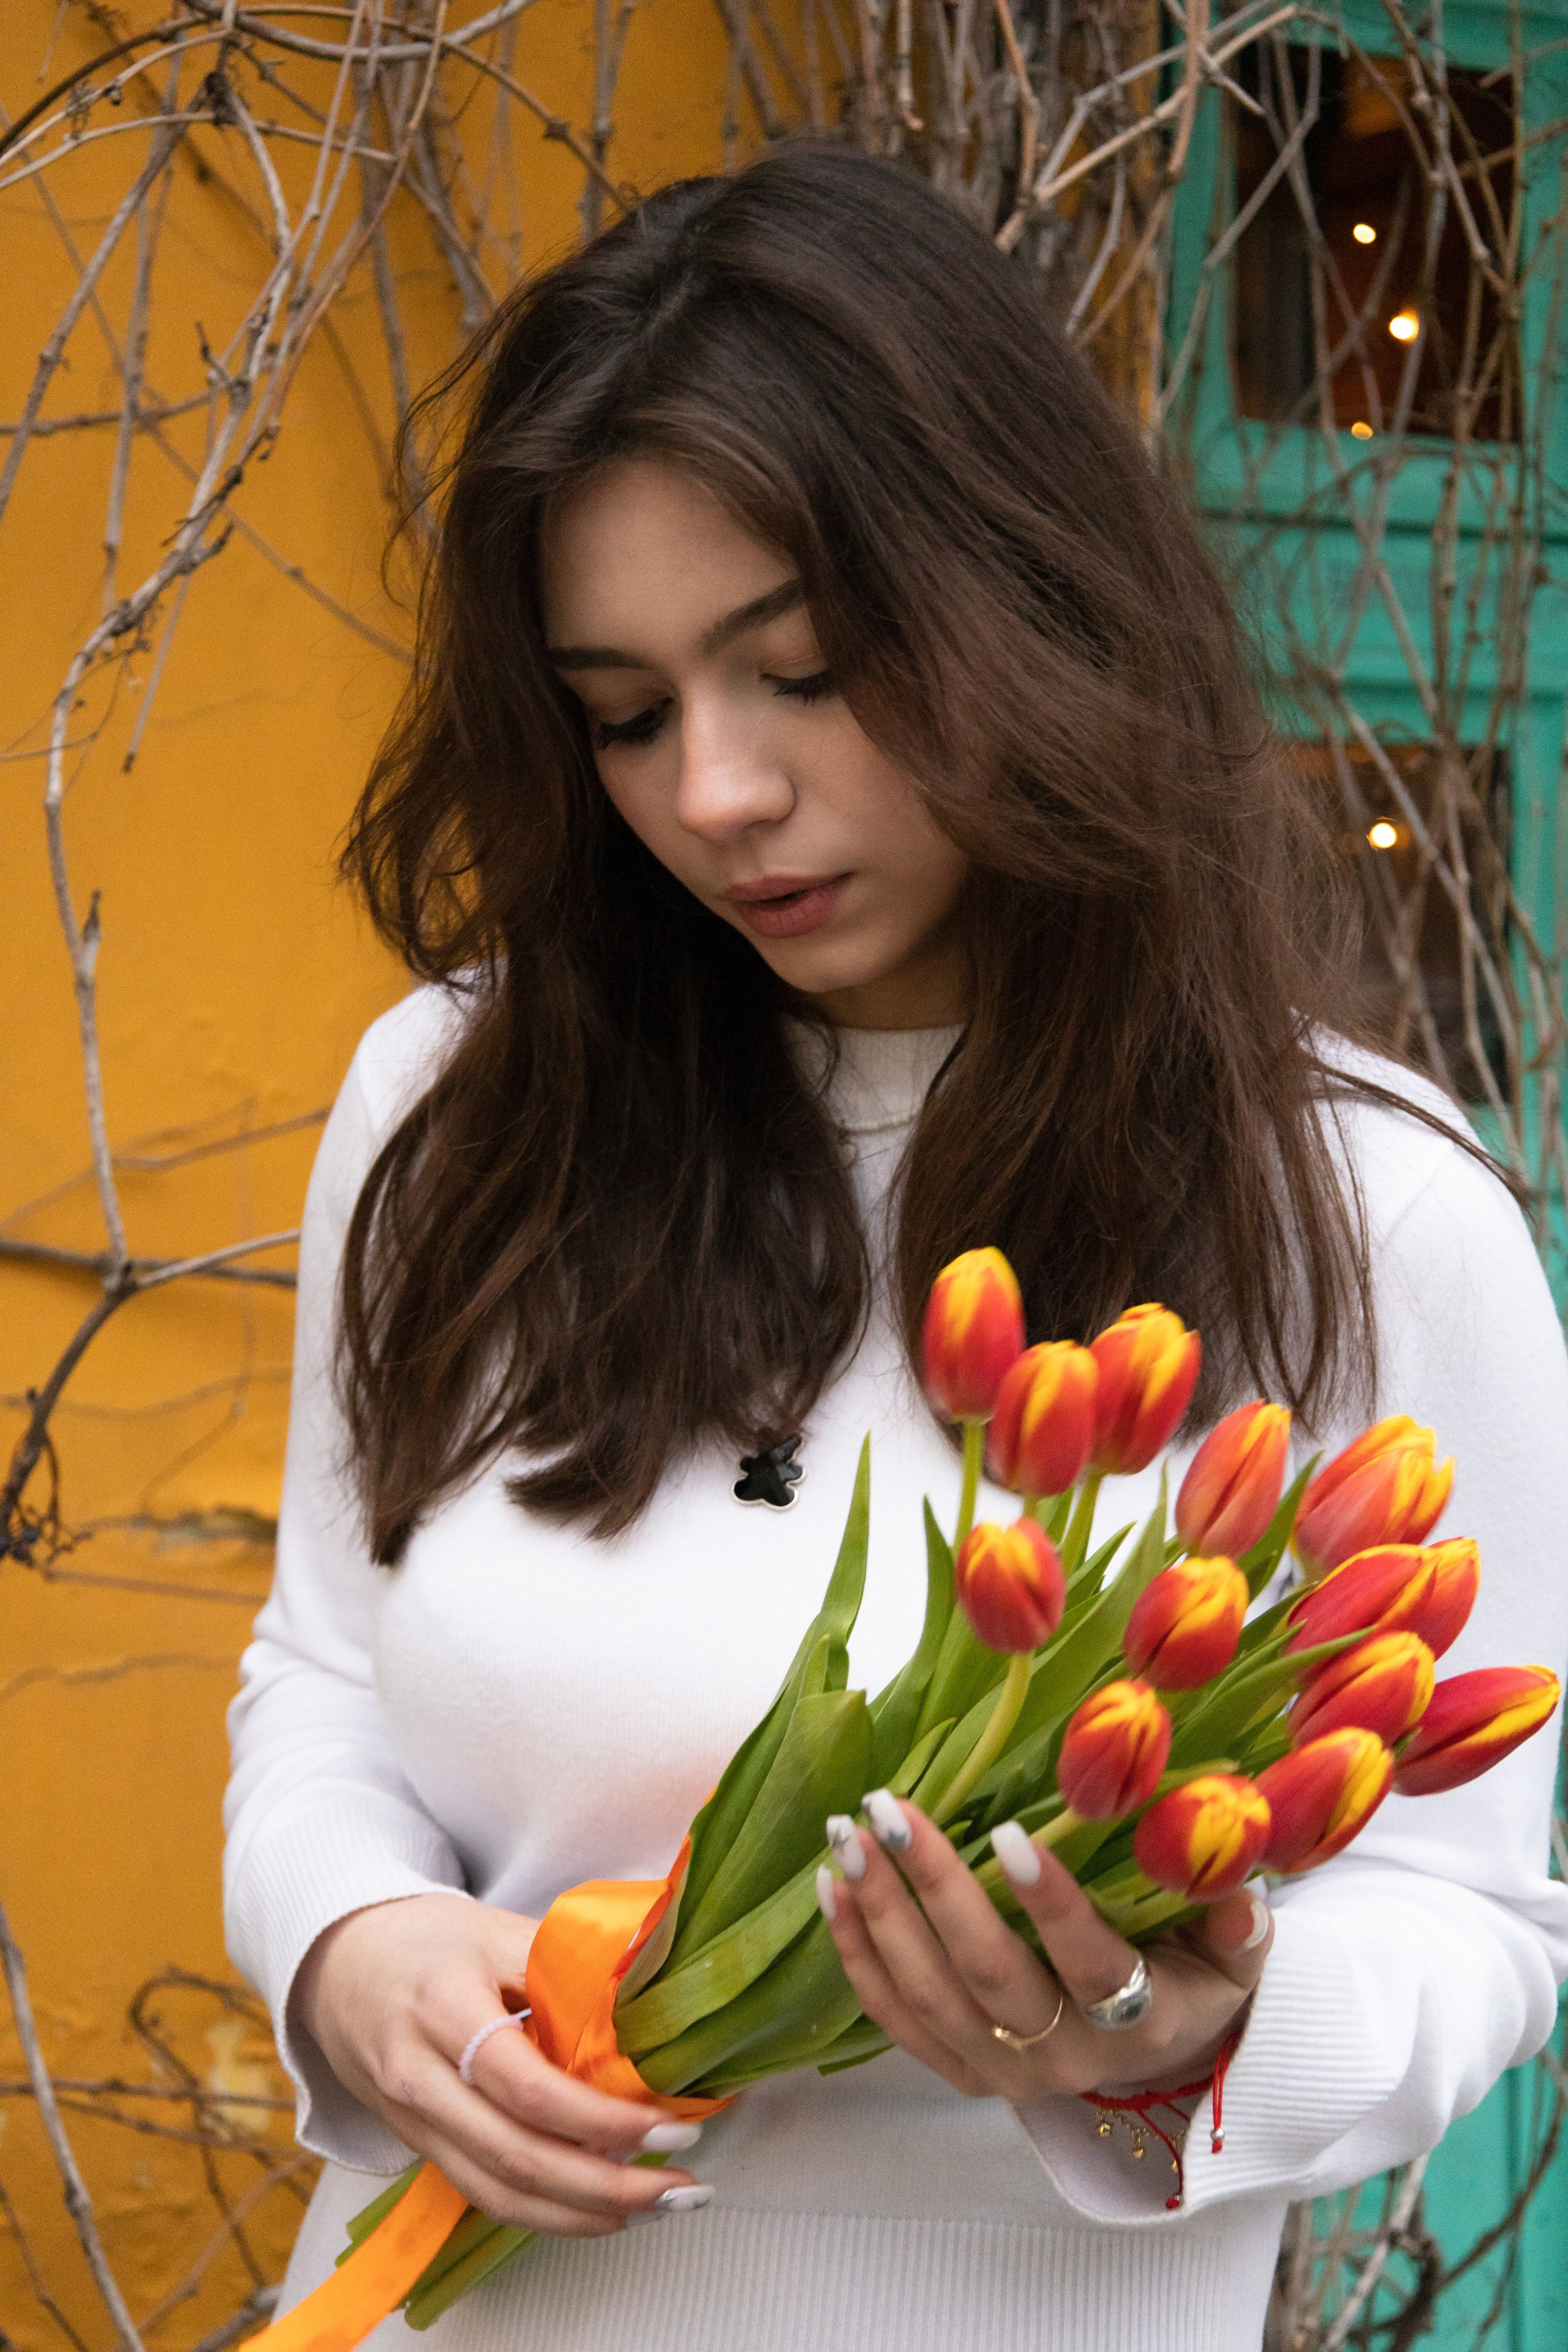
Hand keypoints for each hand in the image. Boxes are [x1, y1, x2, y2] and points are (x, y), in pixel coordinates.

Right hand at [293, 1893, 705, 2233]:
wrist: (338, 1961)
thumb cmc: (429, 1938)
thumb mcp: (497, 1931)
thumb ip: (566, 1968)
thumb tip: (651, 1996)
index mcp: (445, 2011)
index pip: (528, 2088)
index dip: (602, 2119)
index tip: (669, 2127)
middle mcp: (421, 2080)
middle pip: (516, 2158)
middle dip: (606, 2186)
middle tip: (680, 2187)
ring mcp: (414, 2124)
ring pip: (499, 2194)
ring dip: (583, 2216)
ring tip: (655, 2207)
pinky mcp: (419, 2147)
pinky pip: (484, 2194)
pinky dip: (547, 2213)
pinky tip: (601, 2209)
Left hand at [818, 1797, 1271, 2101]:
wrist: (1160, 2054)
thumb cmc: (1193, 1976)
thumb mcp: (1235, 1956)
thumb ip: (1237, 1923)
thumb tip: (1239, 1886)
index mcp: (1140, 2021)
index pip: (1089, 1965)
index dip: (1051, 1905)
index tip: (1009, 1834)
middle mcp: (1066, 2059)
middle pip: (987, 1976)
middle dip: (933, 1888)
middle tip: (890, 1810)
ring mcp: (1005, 2073)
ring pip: (928, 1998)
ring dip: (881, 1914)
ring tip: (848, 1838)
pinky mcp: (963, 2073)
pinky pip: (895, 2021)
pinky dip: (857, 1955)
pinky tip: (832, 1889)